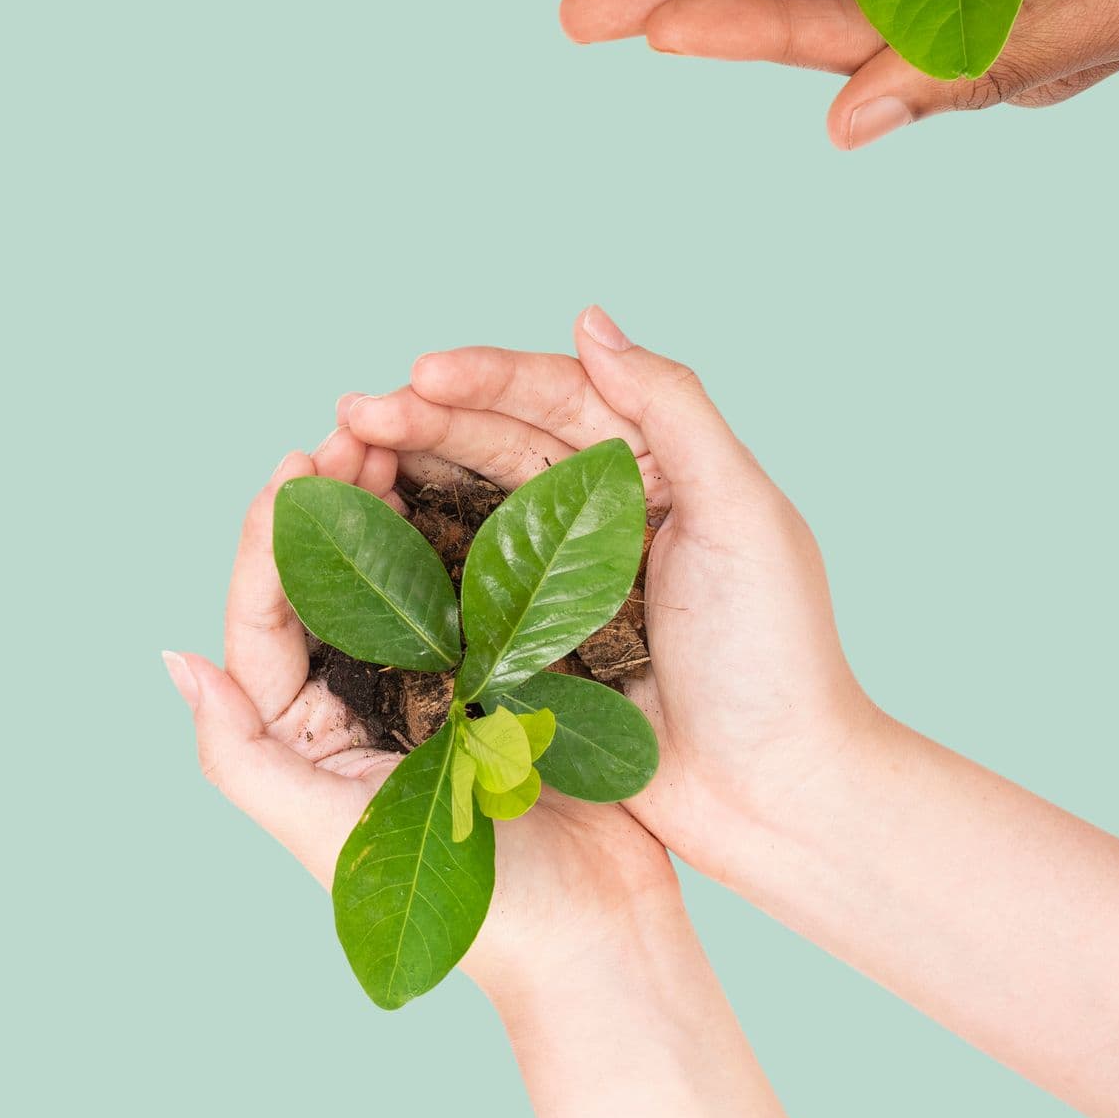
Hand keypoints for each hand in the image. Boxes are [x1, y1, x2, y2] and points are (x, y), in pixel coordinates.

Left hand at [167, 450, 686, 1009]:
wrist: (603, 938)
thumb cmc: (475, 907)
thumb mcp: (331, 833)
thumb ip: (240, 755)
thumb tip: (175, 662)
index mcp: (302, 733)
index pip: (264, 617)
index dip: (272, 538)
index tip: (294, 464)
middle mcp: (355, 700)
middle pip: (322, 579)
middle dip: (328, 498)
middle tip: (350, 427)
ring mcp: (428, 682)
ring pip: (388, 569)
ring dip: (384, 500)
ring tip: (391, 435)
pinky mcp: (497, 671)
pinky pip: (460, 583)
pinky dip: (451, 525)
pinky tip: (457, 476)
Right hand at [305, 309, 880, 874]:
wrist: (773, 797)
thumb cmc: (775, 656)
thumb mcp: (742, 514)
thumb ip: (673, 409)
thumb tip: (590, 319)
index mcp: (658, 469)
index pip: (559, 398)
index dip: (487, 378)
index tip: (421, 374)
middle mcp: (602, 514)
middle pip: (499, 442)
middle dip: (425, 419)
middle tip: (354, 414)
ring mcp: (560, 580)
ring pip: (469, 501)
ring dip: (405, 473)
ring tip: (343, 456)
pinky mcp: (530, 644)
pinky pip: (459, 583)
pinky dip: (408, 551)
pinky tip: (364, 532)